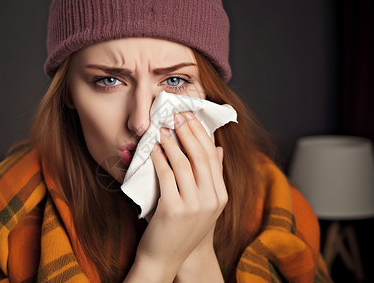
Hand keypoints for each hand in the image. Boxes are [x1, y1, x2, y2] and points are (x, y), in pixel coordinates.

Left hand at [125, 111, 226, 281]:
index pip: (212, 157)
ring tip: (163, 128)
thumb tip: (218, 148)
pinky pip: (166, 176)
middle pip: (200, 156)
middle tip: (177, 115)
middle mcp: (212, 200)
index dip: (201, 133)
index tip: (191, 116)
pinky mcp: (174, 210)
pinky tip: (154, 148)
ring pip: (183, 163)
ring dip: (172, 142)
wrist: (167, 258)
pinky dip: (159, 158)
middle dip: (188, 131)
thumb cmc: (183, 228)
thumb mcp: (205, 204)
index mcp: (220, 196)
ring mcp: (194, 206)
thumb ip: (212, 176)